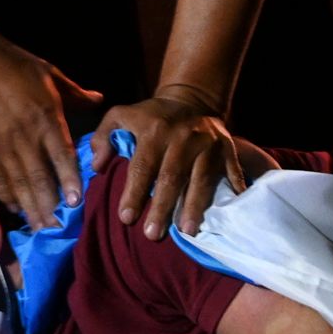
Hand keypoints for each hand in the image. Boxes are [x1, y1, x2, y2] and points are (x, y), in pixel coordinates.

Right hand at [0, 40, 99, 224]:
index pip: (62, 156)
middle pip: (40, 178)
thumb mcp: (48, 72)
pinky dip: (5, 194)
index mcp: (46, 118)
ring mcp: (2, 144)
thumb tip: (99, 99)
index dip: (70, 181)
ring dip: (29, 208)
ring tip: (38, 227)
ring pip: (19, 183)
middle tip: (57, 228)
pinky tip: (13, 208)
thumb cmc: (10, 62)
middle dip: (49, 205)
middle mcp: (26, 137)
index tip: (77, 203)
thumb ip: (74, 92)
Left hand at [99, 85, 250, 238]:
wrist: (190, 99)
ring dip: (194, 206)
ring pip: (202, 178)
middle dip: (162, 207)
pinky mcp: (227, 148)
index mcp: (154, 130)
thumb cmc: (151, 117)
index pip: (142, 165)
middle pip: (172, 176)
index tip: (126, 218)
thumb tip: (98, 166)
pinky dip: (234, 188)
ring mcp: (208, 143)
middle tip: (152, 235)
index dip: (133, 192)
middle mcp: (182, 137)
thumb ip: (103, 137)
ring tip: (187, 231)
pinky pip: (232, 171)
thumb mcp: (121, 116)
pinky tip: (232, 207)